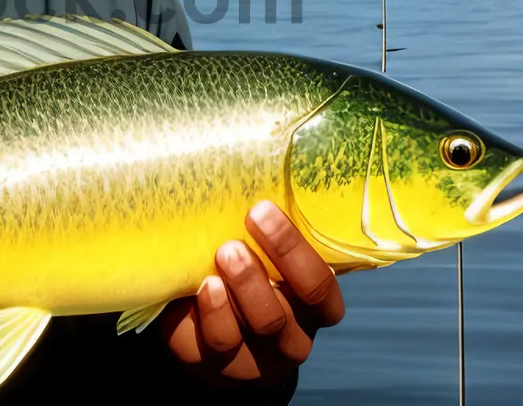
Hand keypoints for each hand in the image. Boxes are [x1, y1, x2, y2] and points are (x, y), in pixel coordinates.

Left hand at [161, 200, 344, 389]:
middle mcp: (291, 336)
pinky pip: (218, 345)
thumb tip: (251, 157)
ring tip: (219, 257)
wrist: (207, 327)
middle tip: (232, 243)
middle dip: (259, 274)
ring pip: (256, 330)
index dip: (294, 250)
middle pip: (285, 312)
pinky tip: (202, 287)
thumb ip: (267, 228)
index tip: (261, 209)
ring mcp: (256, 358)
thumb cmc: (245, 270)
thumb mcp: (262, 252)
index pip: (320, 287)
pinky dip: (212, 314)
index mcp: (311, 305)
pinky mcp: (217, 366)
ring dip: (239, 291)